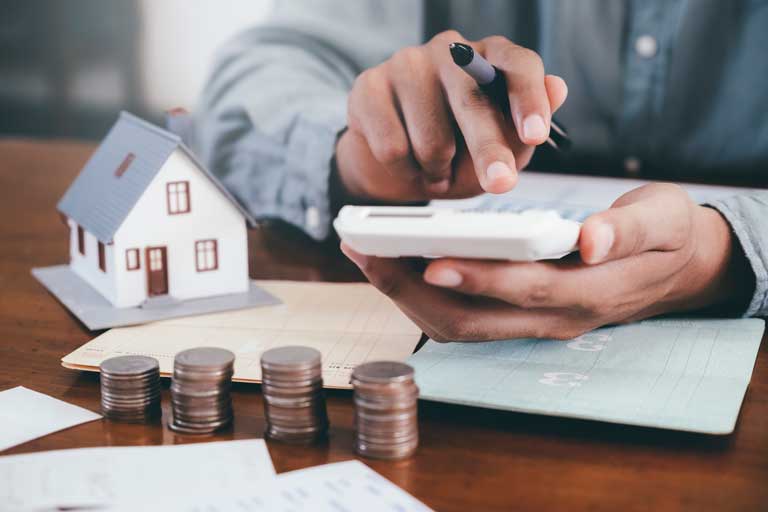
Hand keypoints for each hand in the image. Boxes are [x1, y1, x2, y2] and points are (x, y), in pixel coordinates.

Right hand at [336, 30, 567, 202]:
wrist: (396, 162)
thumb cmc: (456, 148)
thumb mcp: (500, 148)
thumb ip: (525, 126)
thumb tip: (557, 87)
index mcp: (490, 58)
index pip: (517, 65)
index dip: (528, 100)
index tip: (535, 135)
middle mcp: (449, 51)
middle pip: (472, 101)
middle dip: (488, 150)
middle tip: (499, 183)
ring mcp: (406, 64)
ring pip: (430, 135)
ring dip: (438, 169)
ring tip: (437, 169)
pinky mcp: (368, 86)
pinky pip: (392, 147)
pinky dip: (405, 171)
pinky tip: (407, 164)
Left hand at [341, 184, 749, 341]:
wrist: (676, 269)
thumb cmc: (666, 235)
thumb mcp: (664, 219)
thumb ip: (628, 229)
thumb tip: (588, 239)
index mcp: (589, 292)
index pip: (525, 289)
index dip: (479, 279)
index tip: (431, 260)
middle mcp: (554, 319)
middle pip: (473, 321)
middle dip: (413, 290)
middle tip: (367, 251)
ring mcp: (534, 323)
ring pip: (459, 326)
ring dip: (408, 297)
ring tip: (368, 255)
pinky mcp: (519, 316)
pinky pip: (463, 317)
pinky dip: (424, 296)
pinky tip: (398, 265)